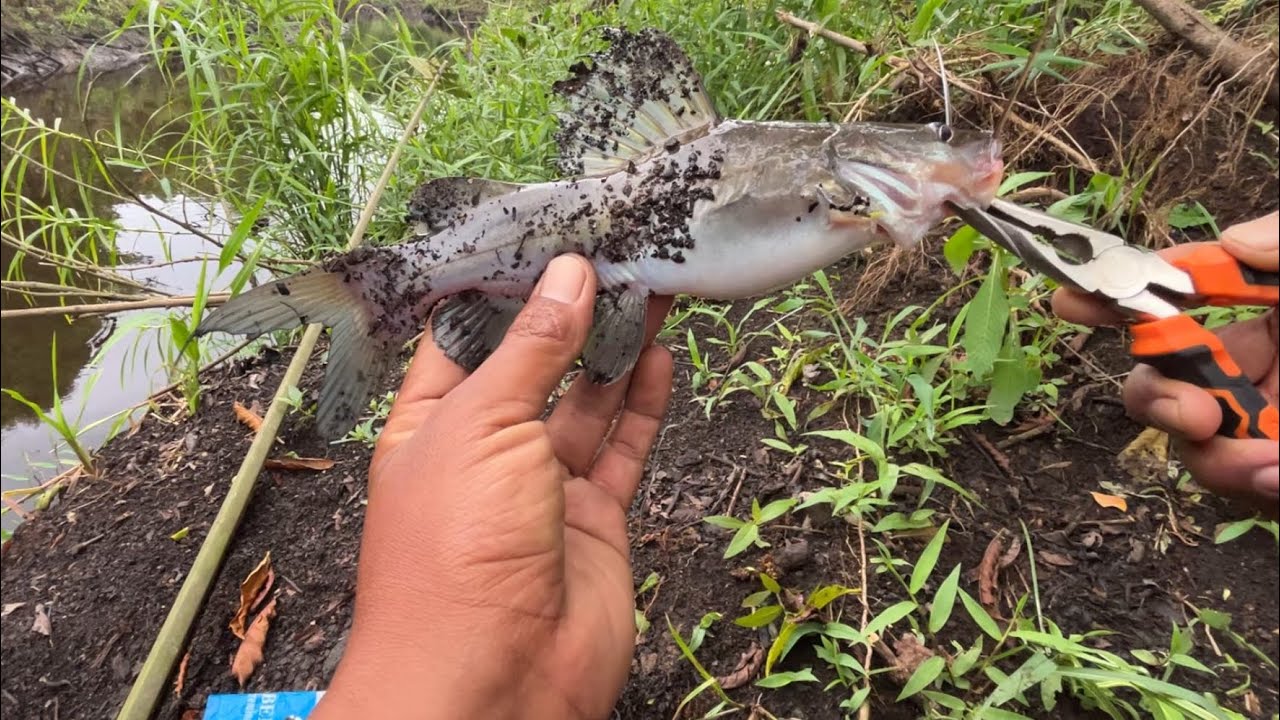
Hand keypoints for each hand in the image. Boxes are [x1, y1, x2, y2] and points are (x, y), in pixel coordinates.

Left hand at [312, 255, 673, 719]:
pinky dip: (642, 403)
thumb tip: (570, 274)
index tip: (543, 232)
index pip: (461, 338)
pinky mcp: (594, 518)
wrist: (495, 680)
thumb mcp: (482, 426)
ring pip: (585, 402)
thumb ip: (532, 349)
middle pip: (533, 364)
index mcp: (428, 424)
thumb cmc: (455, 547)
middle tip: (613, 249)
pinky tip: (659, 353)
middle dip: (568, 311)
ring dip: (614, 347)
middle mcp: (484, 449)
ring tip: (650, 283)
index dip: (500, 287)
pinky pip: (622, 449)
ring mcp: (541, 486)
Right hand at [1051, 212, 1278, 516]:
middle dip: (1158, 399)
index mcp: (1275, 314)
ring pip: (1200, 452)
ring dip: (1219, 460)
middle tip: (1193, 412)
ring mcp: (1269, 432)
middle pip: (1168, 386)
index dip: (1121, 301)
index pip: (1185, 302)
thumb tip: (1230, 242)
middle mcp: (1264, 374)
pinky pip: (1243, 492)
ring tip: (1271, 464)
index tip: (1070, 301)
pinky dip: (1253, 487)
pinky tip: (1277, 478)